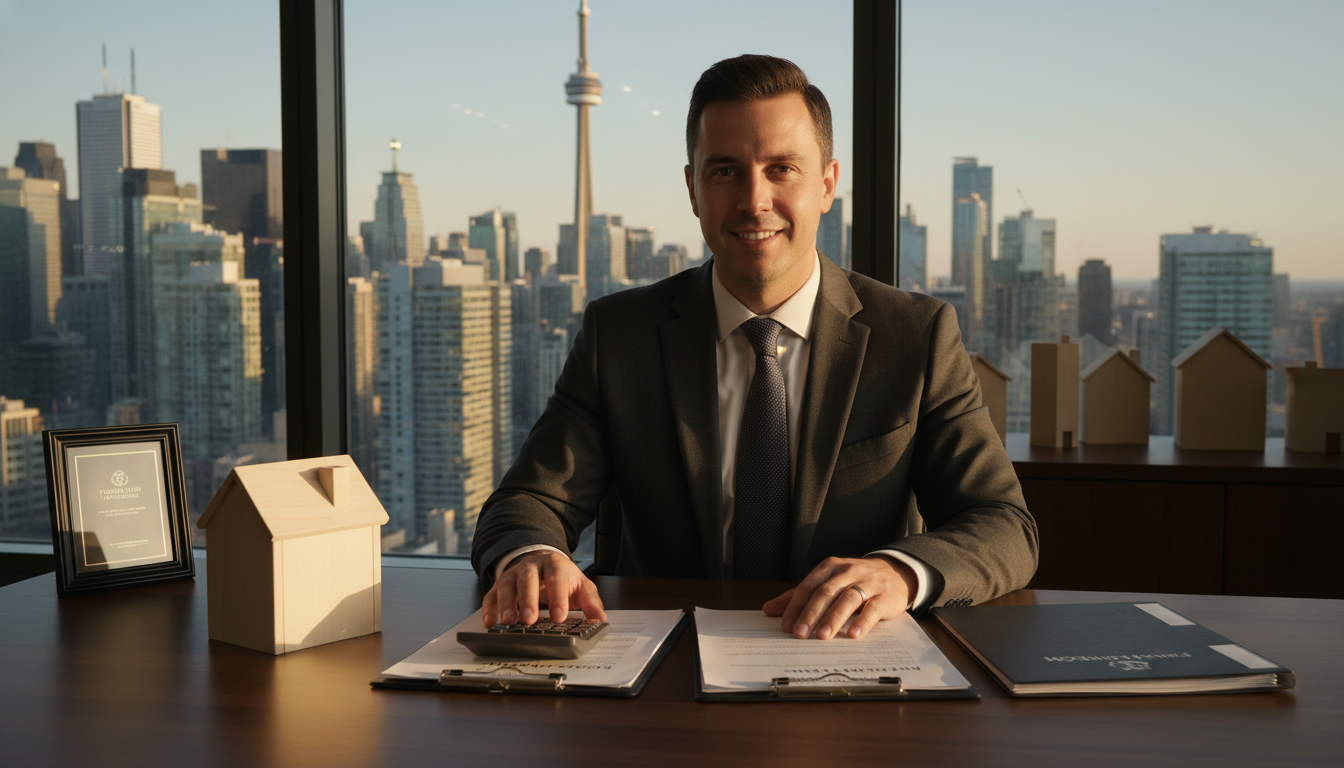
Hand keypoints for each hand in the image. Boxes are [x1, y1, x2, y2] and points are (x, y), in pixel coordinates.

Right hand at [482, 551, 606, 627]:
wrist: (542, 560)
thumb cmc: (562, 576)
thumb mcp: (581, 585)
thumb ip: (591, 602)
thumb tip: (600, 620)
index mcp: (554, 564)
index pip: (556, 577)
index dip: (557, 597)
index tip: (558, 618)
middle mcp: (531, 566)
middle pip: (527, 578)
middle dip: (528, 599)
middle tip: (529, 620)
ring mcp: (513, 574)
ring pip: (506, 585)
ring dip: (506, 604)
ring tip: (508, 623)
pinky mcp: (500, 583)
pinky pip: (491, 594)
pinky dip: (489, 608)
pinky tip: (490, 623)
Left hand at [762, 556, 914, 639]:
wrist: (895, 573)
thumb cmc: (854, 581)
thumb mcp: (828, 583)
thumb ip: (799, 596)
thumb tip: (769, 609)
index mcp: (830, 567)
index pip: (808, 586)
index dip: (795, 606)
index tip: (786, 626)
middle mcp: (848, 571)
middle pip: (826, 592)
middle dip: (811, 614)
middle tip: (799, 634)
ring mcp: (868, 582)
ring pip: (848, 598)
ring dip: (833, 618)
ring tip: (822, 636)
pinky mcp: (885, 596)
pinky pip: (872, 608)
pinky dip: (862, 621)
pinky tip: (852, 634)